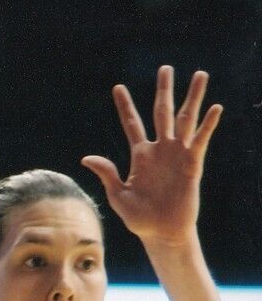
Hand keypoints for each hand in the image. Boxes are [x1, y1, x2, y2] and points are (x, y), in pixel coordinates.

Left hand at [81, 66, 221, 247]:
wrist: (161, 232)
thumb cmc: (139, 218)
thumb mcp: (118, 195)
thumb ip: (107, 174)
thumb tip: (86, 158)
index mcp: (140, 155)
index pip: (131, 124)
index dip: (124, 106)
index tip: (117, 87)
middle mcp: (160, 149)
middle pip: (162, 112)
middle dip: (164, 90)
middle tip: (166, 68)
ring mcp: (178, 154)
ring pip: (186, 119)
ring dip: (193, 97)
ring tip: (200, 74)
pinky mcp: (193, 163)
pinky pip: (201, 140)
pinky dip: (208, 124)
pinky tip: (215, 108)